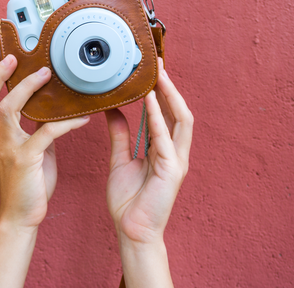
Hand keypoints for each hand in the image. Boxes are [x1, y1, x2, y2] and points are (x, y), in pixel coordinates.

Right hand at [0, 53, 90, 229]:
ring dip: (26, 88)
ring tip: (45, 74)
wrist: (22, 217)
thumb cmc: (28, 185)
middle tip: (11, 56)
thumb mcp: (31, 152)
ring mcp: (10, 148)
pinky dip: (65, 122)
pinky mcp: (25, 160)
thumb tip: (50, 115)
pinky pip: (45, 133)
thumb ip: (36, 132)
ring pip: (8, 109)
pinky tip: (82, 118)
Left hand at [105, 58, 193, 244]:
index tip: (151, 72)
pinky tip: (150, 100)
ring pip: (180, 119)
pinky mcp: (172, 169)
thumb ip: (120, 135)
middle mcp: (174, 152)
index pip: (167, 113)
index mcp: (164, 149)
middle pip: (178, 111)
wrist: (131, 230)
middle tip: (158, 63)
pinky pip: (166, 137)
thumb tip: (113, 111)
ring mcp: (177, 160)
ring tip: (158, 74)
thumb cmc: (128, 200)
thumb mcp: (120, 160)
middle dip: (170, 87)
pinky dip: (158, 116)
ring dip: (170, 95)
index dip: (162, 92)